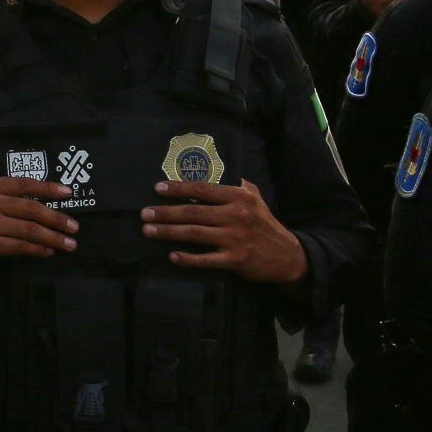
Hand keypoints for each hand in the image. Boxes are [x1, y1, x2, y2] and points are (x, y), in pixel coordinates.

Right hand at [0, 177, 78, 287]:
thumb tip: (31, 185)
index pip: (22, 183)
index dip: (47, 188)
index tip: (68, 193)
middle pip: (30, 208)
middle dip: (56, 218)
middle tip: (74, 226)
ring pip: (29, 229)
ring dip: (53, 237)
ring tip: (69, 243)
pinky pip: (21, 246)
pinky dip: (38, 249)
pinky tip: (49, 251)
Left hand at [141, 179, 307, 283]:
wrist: (287, 255)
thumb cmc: (265, 223)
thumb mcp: (255, 197)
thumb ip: (235, 185)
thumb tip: (213, 171)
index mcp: (239, 196)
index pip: (202, 189)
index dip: (178, 188)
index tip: (157, 189)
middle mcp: (236, 215)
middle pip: (193, 211)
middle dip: (166, 212)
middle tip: (144, 214)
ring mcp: (235, 238)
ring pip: (195, 233)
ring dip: (169, 232)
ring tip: (149, 231)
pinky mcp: (235, 259)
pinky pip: (206, 259)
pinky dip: (188, 258)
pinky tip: (172, 256)